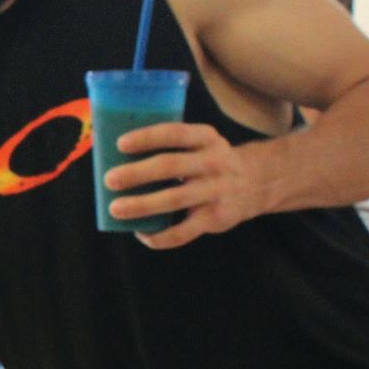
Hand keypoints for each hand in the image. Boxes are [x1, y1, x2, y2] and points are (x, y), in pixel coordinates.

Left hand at [105, 122, 265, 249]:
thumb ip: (170, 146)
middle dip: (138, 173)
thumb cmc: (209, 161)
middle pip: (171, 166)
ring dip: (142, 205)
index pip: (175, 133)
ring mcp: (216, 191)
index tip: (120, 144)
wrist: (258, 181)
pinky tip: (140, 234)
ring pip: (175, 199)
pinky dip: (160, 236)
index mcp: (206, 138)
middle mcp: (214, 162)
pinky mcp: (216, 218)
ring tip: (115, 209)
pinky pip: (184, 232)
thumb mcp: (200, 143)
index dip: (148, 137)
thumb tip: (115, 154)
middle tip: (110, 179)